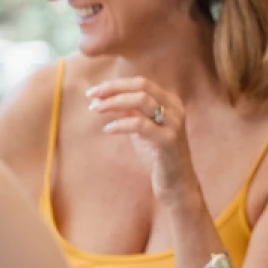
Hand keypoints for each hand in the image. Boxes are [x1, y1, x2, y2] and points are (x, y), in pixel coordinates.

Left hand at [87, 76, 199, 205]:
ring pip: (141, 100)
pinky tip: (108, 129)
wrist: (176, 185)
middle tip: (91, 96)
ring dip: (114, 102)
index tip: (94, 91)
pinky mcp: (168, 141)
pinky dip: (120, 124)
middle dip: (113, 88)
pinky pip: (140, 125)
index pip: (141, 83)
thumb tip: (105, 98)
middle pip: (142, 86)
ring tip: (95, 109)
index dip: (116, 84)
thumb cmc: (158, 157)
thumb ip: (130, 113)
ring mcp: (174, 124)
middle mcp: (175, 109)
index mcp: (171, 103)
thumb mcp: (142, 130)